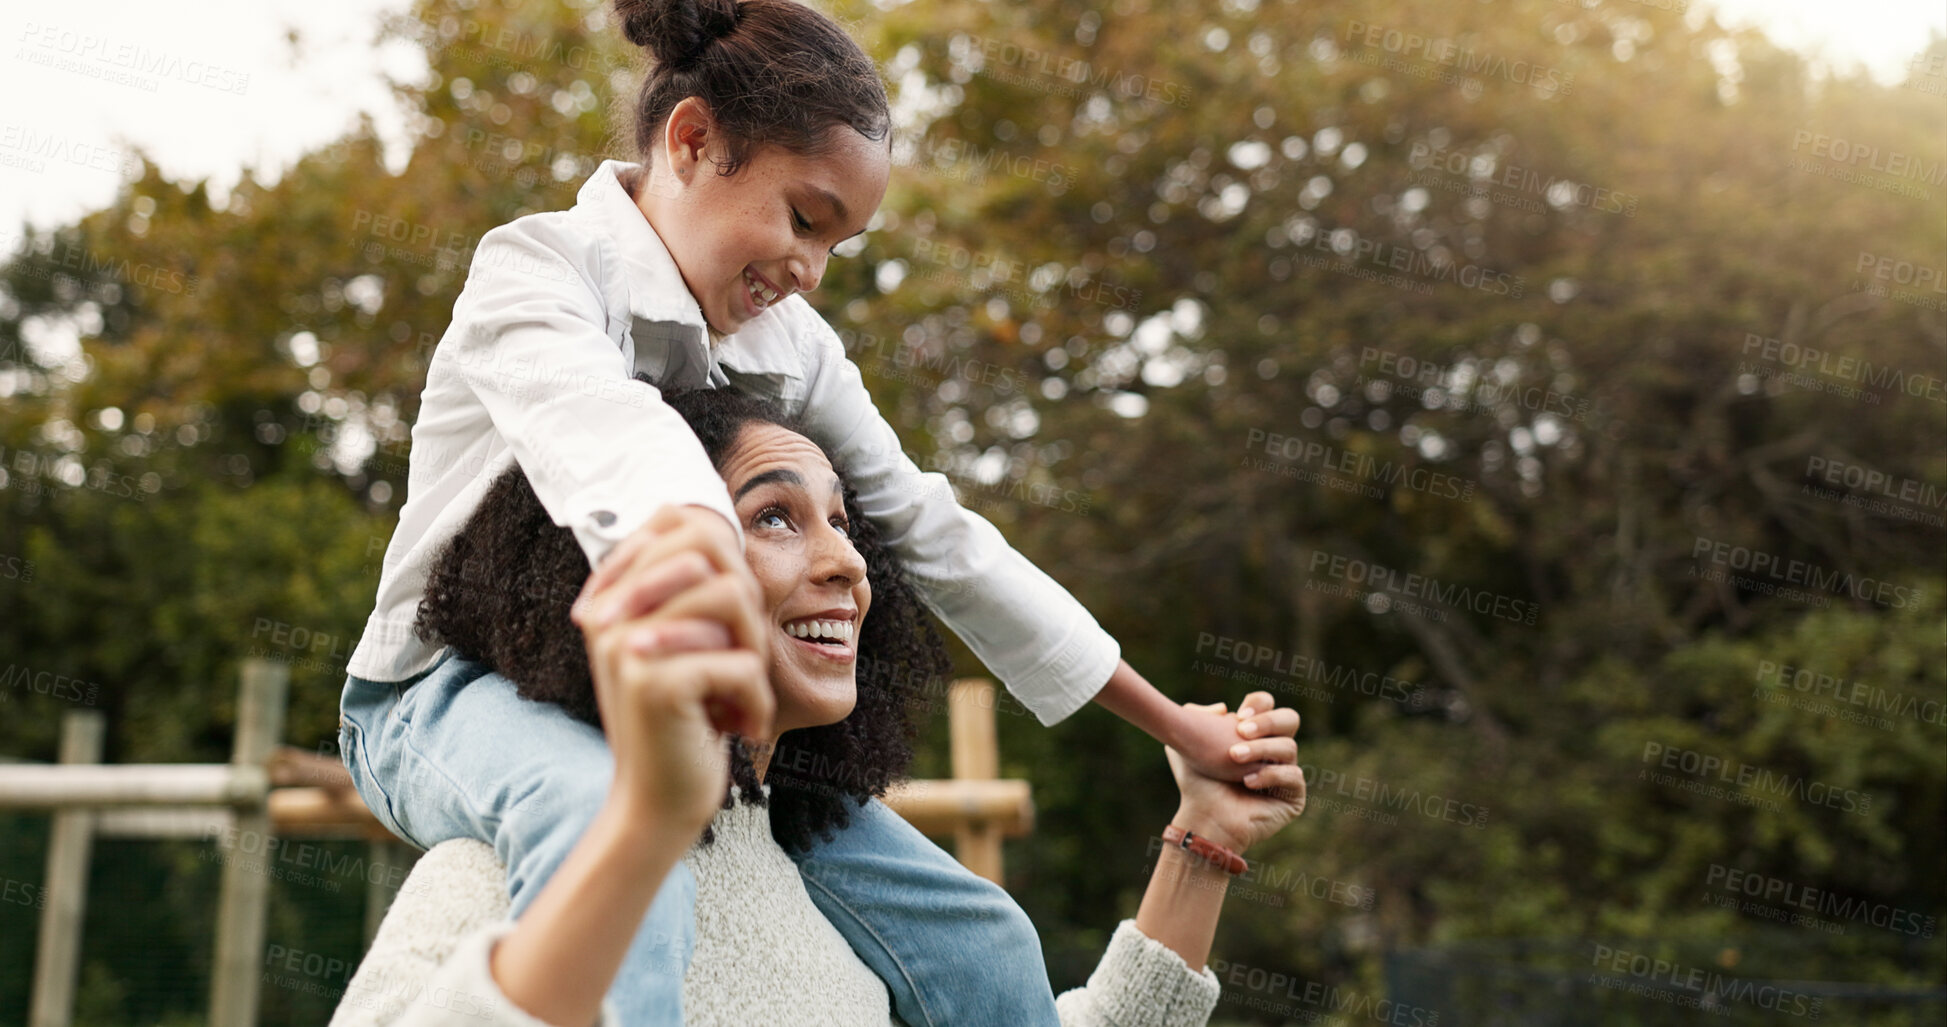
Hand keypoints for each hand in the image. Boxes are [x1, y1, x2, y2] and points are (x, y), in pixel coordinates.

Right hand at [579, 535, 773, 837]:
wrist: (659, 803)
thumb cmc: (684, 720)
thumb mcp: (683, 645)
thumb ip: (689, 588)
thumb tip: (714, 517)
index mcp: (612, 597)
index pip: (678, 521)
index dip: (726, 562)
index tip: (724, 626)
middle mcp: (610, 613)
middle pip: (713, 556)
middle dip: (747, 608)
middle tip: (741, 661)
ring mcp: (626, 646)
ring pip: (733, 601)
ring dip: (754, 654)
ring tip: (739, 693)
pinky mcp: (654, 685)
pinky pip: (742, 663)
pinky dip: (756, 702)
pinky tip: (737, 728)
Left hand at [1164, 697, 1304, 853]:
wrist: (1202, 817)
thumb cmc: (1196, 783)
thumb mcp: (1185, 742)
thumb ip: (1195, 716)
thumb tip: (1223, 708)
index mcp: (1255, 733)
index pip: (1267, 705)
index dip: (1259, 704)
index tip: (1238, 715)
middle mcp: (1274, 750)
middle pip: (1289, 719)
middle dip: (1268, 721)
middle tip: (1241, 730)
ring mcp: (1287, 771)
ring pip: (1289, 747)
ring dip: (1260, 749)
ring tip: (1233, 757)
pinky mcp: (1294, 795)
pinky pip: (1293, 775)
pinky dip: (1270, 775)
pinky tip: (1248, 781)